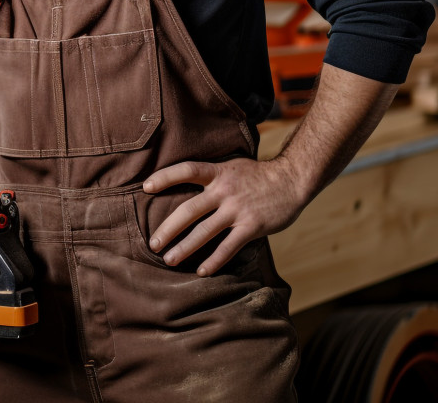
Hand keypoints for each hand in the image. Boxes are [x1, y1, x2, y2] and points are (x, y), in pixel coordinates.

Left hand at [142, 156, 304, 275]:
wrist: (291, 180)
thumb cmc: (257, 175)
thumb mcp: (231, 166)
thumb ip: (211, 177)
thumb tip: (186, 184)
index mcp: (218, 172)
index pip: (186, 170)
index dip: (165, 177)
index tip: (146, 187)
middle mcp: (224, 190)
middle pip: (188, 209)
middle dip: (168, 228)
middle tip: (153, 243)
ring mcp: (237, 209)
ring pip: (204, 232)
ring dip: (184, 248)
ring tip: (169, 260)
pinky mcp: (251, 227)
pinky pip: (228, 247)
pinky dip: (214, 261)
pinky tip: (202, 271)